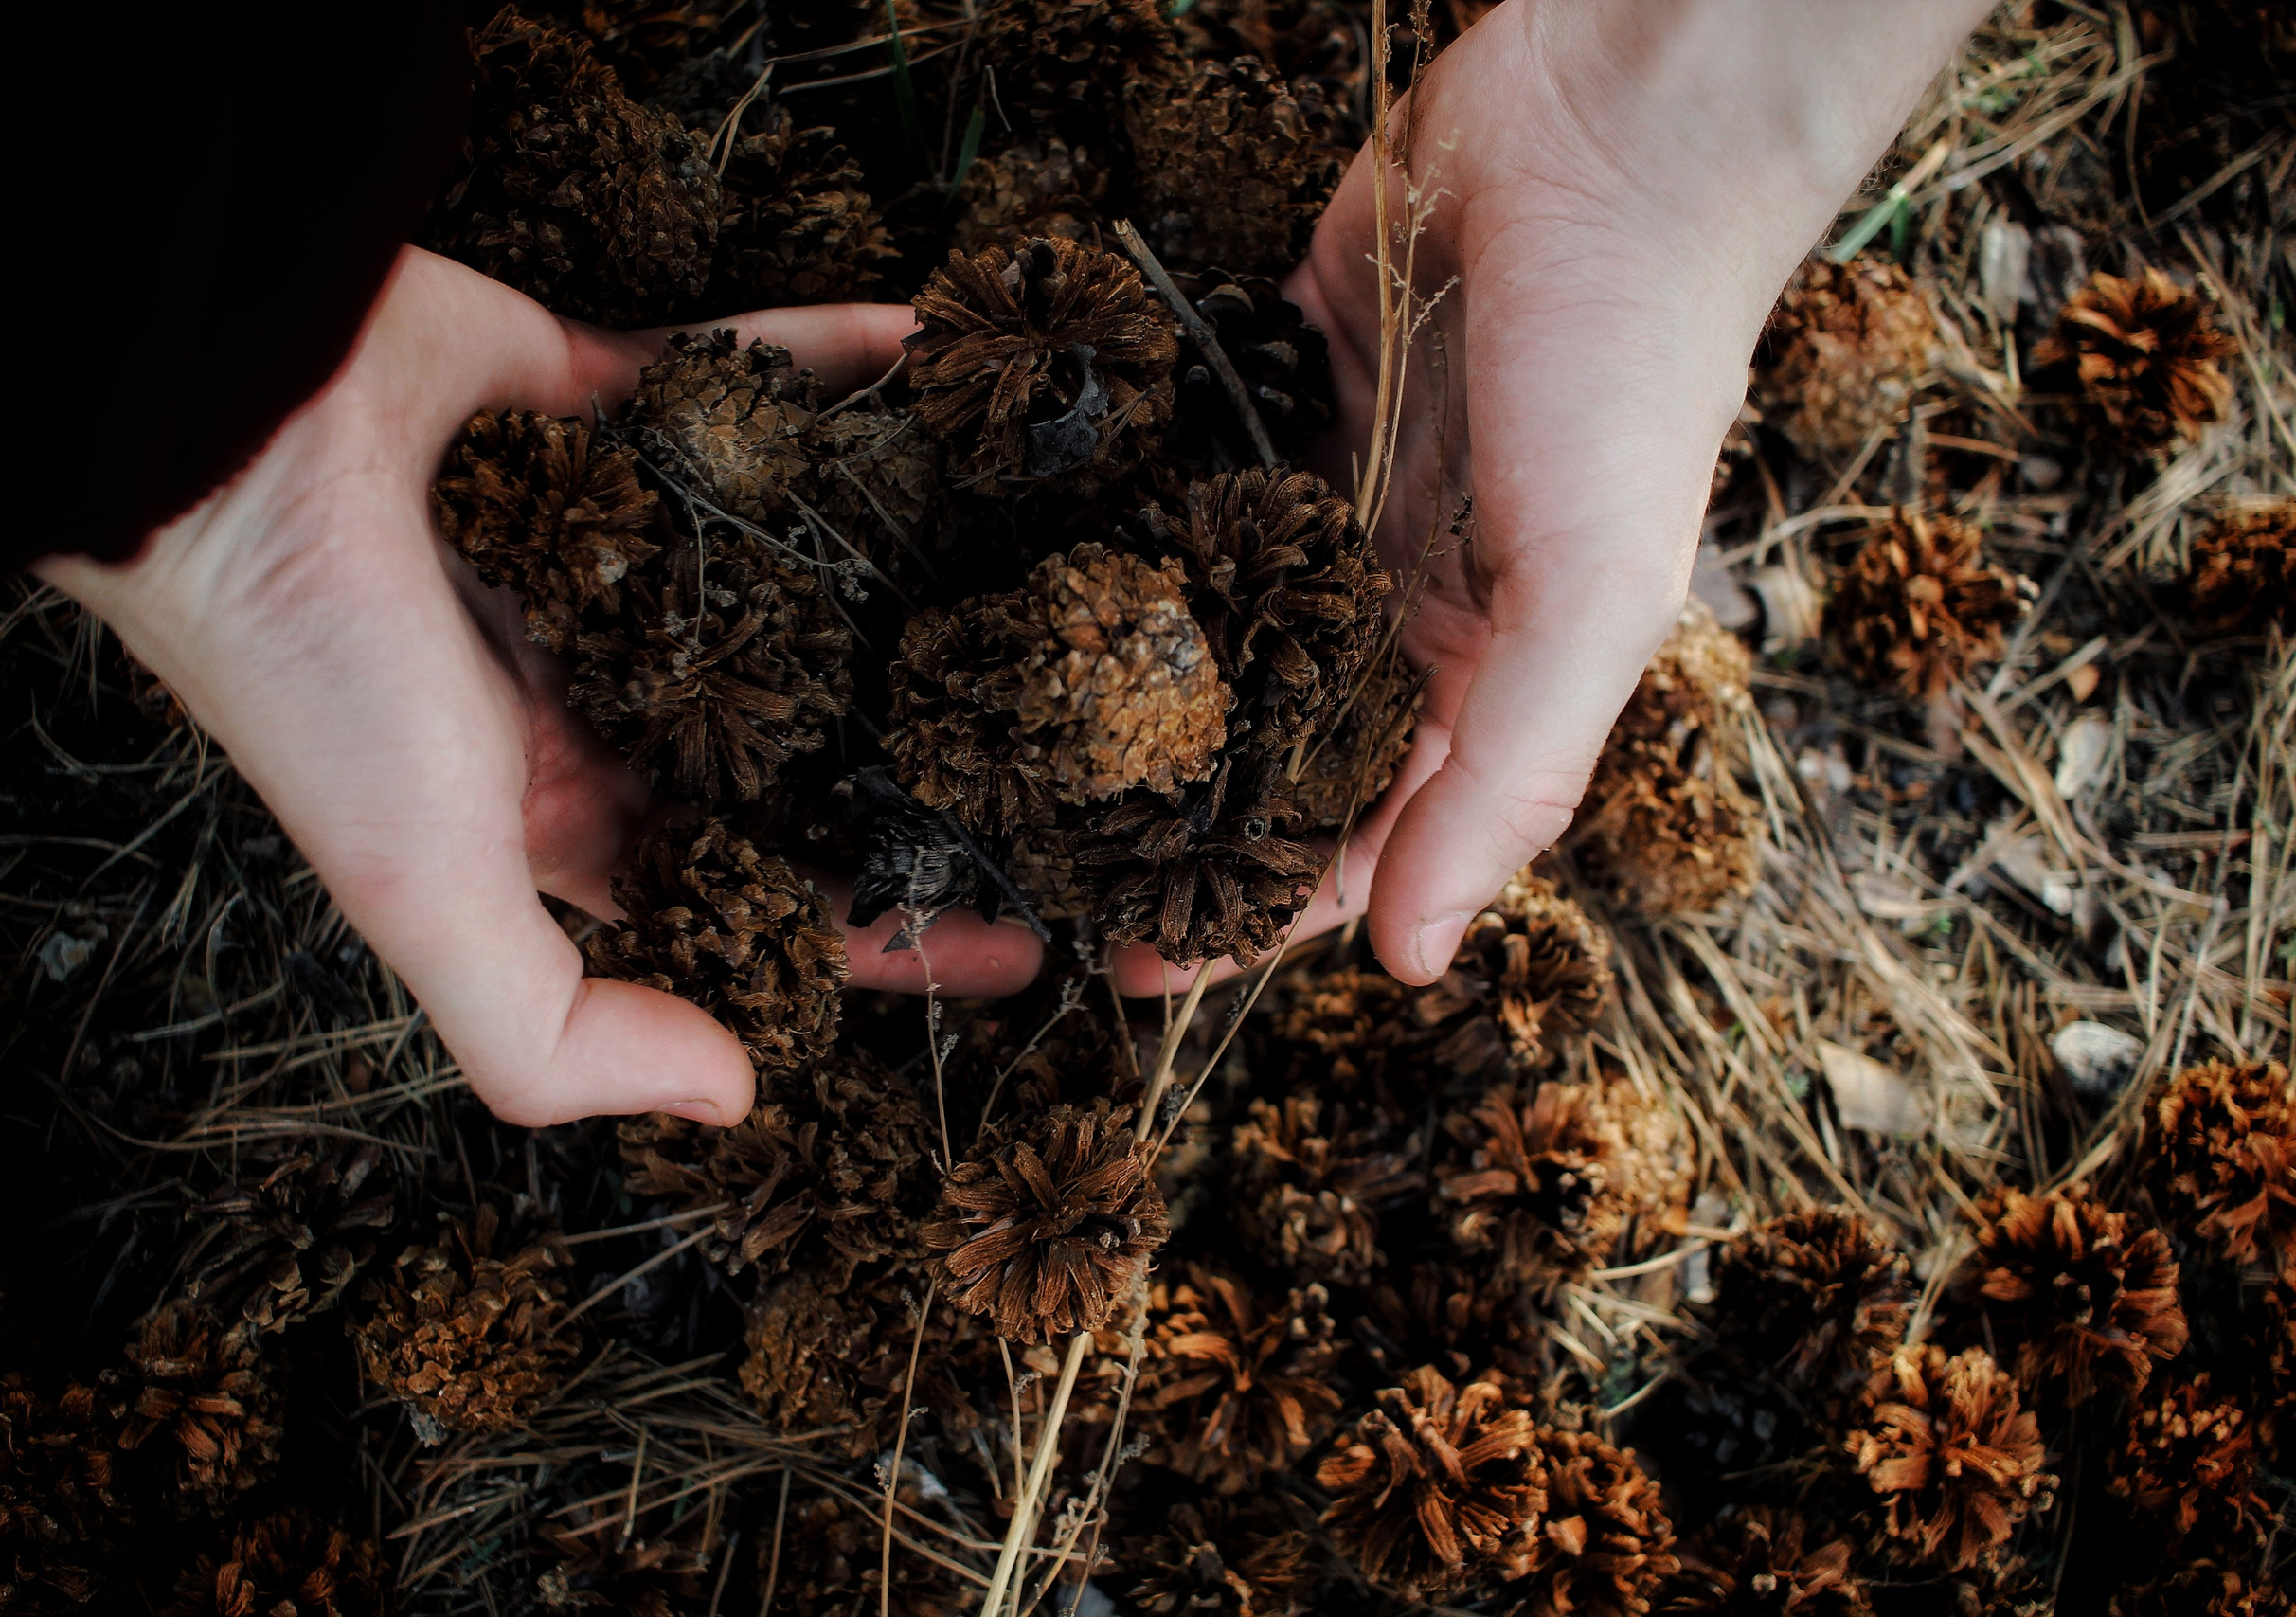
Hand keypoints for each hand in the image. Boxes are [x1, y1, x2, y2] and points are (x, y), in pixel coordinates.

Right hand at [39, 248, 1040, 1127]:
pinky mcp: (599, 402)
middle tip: (1076, 768)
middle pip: (799, 742)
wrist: (218, 425)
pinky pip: (741, 384)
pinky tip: (937, 364)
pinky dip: (832, 369)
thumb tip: (733, 1098)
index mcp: (555, 812)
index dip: (881, 934)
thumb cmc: (318, 672)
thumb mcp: (429, 892)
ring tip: (1042, 579)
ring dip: (905, 567)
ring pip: (793, 563)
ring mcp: (603, 540)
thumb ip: (556, 1029)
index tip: (1025, 941)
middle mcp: (592, 683)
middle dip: (927, 764)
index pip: (752, 898)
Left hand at [1115, 0, 1986, 993]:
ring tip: (1019, 760)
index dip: (1263, 908)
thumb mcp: (1588, 599)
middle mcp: (1403, 597)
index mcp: (1483, 667)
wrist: (1606, 136)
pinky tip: (1045, 588)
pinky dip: (1136, 537)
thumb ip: (1505, 779)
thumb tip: (1413, 960)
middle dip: (1177, 818)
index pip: (1361, 825)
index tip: (1143, 970)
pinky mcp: (1282, 391)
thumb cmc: (1627, 371)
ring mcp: (1337, 495)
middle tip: (1047, 877)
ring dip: (1141, 692)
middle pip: (1274, 741)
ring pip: (1223, 625)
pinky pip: (1196, 486)